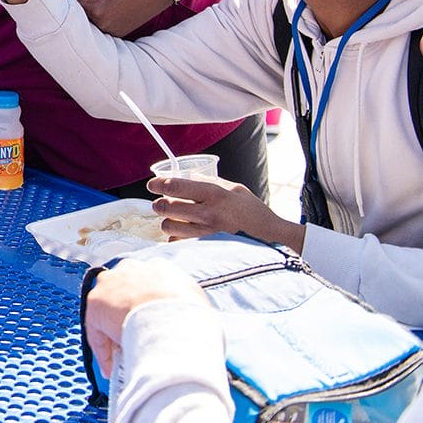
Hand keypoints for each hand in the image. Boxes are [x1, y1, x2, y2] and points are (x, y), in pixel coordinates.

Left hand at [64, 0, 172, 36]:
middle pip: (80, 17)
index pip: (71, 7)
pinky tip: (101, 10)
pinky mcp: (120, 33)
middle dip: (76, 7)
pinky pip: (102, 28)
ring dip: (88, 15)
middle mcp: (104, 26)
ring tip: (88, 2)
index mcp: (98, 11)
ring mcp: (113, 32)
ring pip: (90, 24)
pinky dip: (99, 20)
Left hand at [84, 259, 208, 376]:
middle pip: (126, 291)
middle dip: (129, 313)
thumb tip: (195, 330)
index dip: (151, 306)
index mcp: (159, 268)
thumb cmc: (193, 318)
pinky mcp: (95, 304)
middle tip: (138, 338)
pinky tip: (111, 367)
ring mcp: (111, 285)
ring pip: (109, 310)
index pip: (149, 284)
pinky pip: (97, 331)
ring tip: (125, 355)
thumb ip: (190, 311)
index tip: (154, 323)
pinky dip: (104, 350)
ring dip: (115, 331)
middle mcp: (132, 269)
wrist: (172, 320)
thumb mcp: (200, 308)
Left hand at [149, 175, 305, 251]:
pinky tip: (182, 233)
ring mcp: (207, 232)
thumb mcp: (234, 188)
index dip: (159, 185)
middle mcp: (209, 213)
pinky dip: (176, 238)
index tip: (152, 184)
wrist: (270, 235)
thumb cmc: (251, 209)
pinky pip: (179, 242)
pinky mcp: (206, 246)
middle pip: (167, 207)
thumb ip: (209, 181)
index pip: (177, 187)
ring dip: (167, 221)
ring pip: (169, 226)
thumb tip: (185, 176)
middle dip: (159, 204)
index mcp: (215, 194)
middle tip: (160, 203)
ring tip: (172, 218)